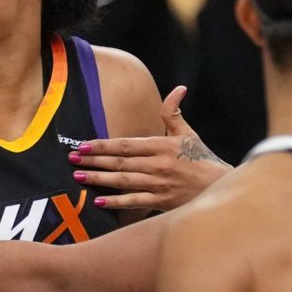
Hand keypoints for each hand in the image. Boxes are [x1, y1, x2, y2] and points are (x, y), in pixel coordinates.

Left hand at [69, 87, 230, 211]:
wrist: (218, 187)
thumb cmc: (201, 158)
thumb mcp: (189, 133)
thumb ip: (174, 113)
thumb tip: (178, 89)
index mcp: (162, 146)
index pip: (126, 145)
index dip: (103, 145)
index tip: (83, 145)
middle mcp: (158, 165)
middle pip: (120, 163)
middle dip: (94, 161)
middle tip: (72, 160)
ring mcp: (159, 185)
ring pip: (124, 182)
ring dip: (100, 179)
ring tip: (79, 177)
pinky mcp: (161, 202)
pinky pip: (134, 202)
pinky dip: (116, 202)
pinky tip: (99, 201)